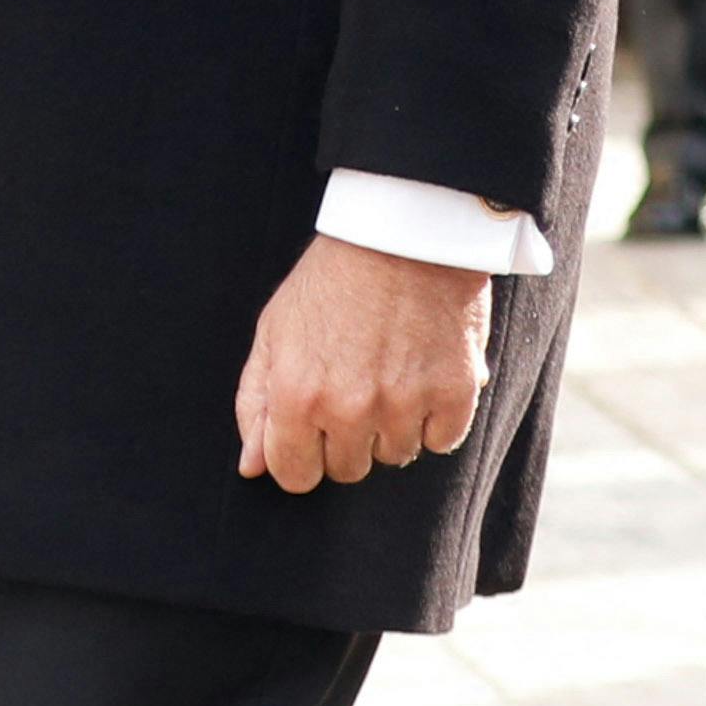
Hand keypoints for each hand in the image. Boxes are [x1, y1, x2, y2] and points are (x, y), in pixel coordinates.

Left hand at [234, 236, 491, 492]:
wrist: (403, 230)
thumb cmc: (331, 278)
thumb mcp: (274, 330)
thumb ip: (256, 402)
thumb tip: (252, 468)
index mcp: (296, 396)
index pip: (294, 475)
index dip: (302, 454)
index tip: (314, 429)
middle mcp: (348, 409)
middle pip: (347, 469)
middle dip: (347, 437)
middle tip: (356, 385)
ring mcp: (404, 403)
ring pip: (396, 455)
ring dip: (393, 425)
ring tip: (392, 372)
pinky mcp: (453, 392)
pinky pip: (442, 440)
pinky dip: (436, 417)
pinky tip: (425, 376)